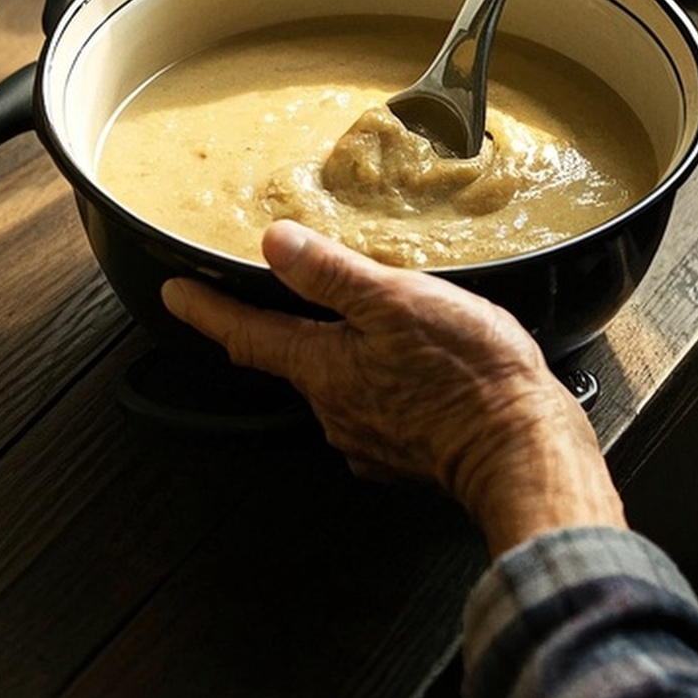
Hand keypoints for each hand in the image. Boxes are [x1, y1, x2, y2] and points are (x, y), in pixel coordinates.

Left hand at [162, 221, 623, 554]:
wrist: (522, 451)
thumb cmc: (467, 376)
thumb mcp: (397, 303)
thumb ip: (332, 274)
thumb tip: (276, 243)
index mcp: (323, 369)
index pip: (246, 336)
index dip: (206, 311)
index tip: (174, 294)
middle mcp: (334, 411)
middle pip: (292, 362)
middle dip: (287, 330)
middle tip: (289, 295)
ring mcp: (368, 439)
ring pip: (338, 386)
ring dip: (345, 357)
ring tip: (374, 325)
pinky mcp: (405, 454)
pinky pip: (379, 410)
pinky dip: (384, 385)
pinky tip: (415, 368)